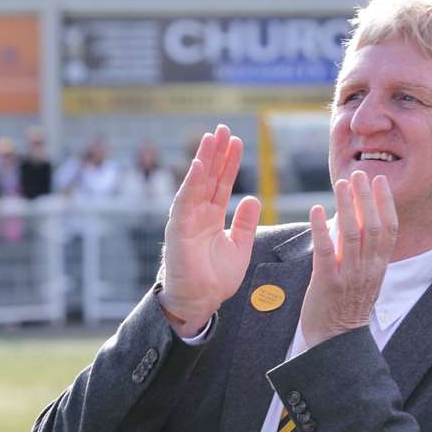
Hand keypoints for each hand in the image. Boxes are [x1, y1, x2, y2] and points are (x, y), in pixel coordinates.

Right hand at [158, 125, 260, 336]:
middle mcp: (198, 214)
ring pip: (196, 183)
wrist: (200, 302)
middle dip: (215, 153)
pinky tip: (198, 164)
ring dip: (203, 160)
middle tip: (222, 129)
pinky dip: (191, 182)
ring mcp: (187, 219)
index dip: (229, 163)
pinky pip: (185, 201)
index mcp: (212, 217)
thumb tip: (254, 198)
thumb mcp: (239, 246)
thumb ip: (245, 222)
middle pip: (208, 177)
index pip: (221, 183)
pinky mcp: (178, 229)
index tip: (236, 141)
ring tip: (211, 138)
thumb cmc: (216, 278)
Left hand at [300, 170, 397, 345]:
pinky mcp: (327, 282)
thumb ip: (364, 252)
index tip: (381, 181)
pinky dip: (320, 229)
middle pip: (371, 226)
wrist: (336, 341)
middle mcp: (367, 269)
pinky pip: (325, 251)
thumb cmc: (347, 307)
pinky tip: (315, 210)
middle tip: (360, 174)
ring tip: (341, 184)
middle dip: (366, 198)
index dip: (386, 203)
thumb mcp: (365, 279)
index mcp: (378, 267)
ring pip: (350, 234)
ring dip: (346, 206)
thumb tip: (356, 221)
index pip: (389, 229)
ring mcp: (349, 275)